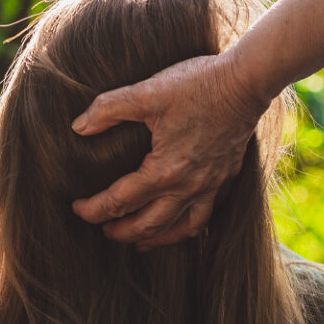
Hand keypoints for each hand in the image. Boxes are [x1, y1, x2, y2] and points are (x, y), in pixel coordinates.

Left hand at [70, 52, 271, 248]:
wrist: (246, 82)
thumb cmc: (197, 85)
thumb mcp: (147, 92)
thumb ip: (109, 108)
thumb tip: (78, 127)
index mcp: (164, 171)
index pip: (119, 201)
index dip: (93, 209)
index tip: (77, 208)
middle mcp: (188, 187)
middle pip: (148, 224)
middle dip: (121, 231)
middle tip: (103, 230)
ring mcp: (210, 186)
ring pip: (179, 228)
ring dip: (155, 238)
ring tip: (139, 241)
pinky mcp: (225, 179)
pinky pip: (205, 217)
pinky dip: (187, 227)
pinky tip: (178, 225)